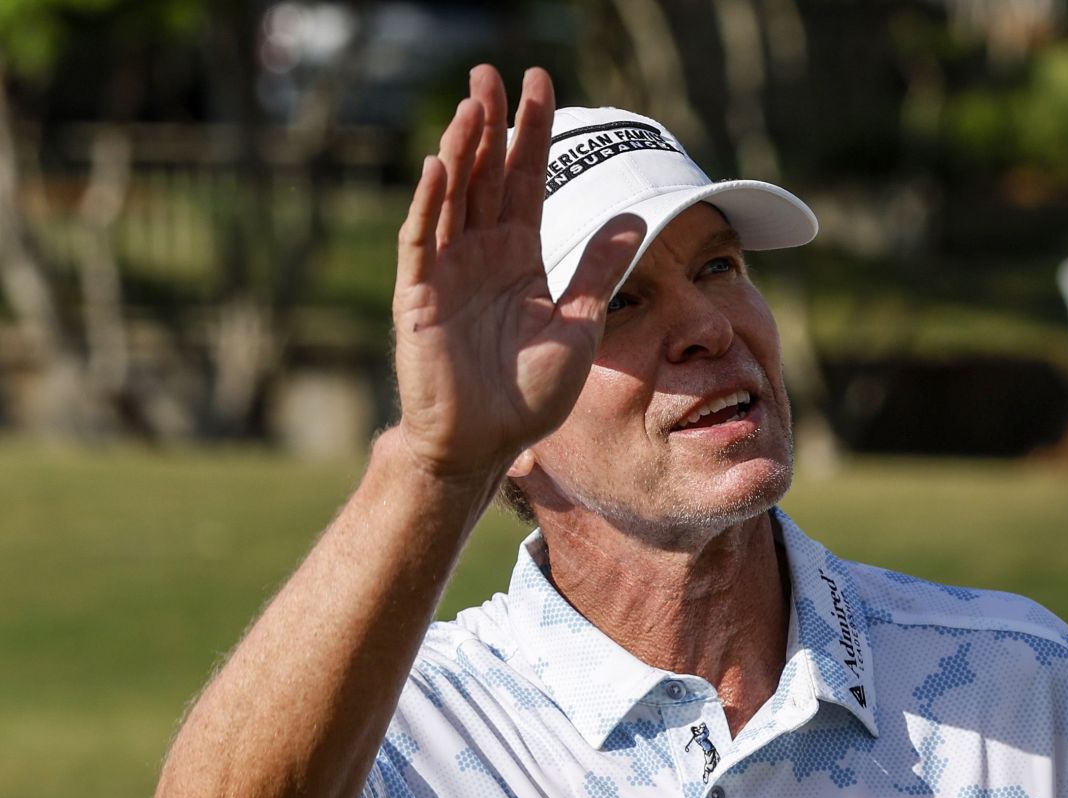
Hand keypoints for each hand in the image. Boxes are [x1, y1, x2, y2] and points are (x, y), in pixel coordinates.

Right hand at [391, 65, 645, 483]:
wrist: (487, 443)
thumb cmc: (530, 393)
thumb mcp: (580, 326)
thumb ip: (600, 272)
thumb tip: (634, 216)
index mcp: (520, 258)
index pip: (526, 181)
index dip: (533, 134)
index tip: (541, 84)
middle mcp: (481, 254)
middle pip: (484, 174)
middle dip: (491, 123)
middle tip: (494, 72)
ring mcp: (447, 271)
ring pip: (453, 195)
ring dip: (461, 149)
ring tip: (473, 104)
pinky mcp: (420, 296)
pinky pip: (424, 240)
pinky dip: (430, 202)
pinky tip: (441, 165)